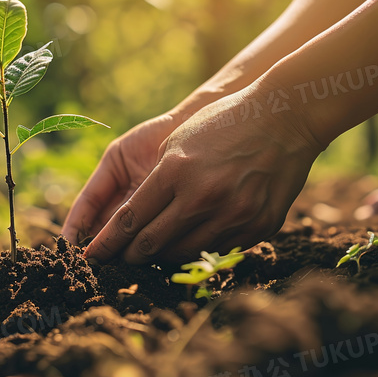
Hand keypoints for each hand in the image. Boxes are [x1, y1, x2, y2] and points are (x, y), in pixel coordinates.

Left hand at [84, 89, 321, 263]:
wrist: (284, 117)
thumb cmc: (223, 123)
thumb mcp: (178, 140)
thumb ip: (156, 181)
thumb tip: (133, 219)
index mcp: (175, 172)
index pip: (129, 220)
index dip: (107, 243)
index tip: (93, 254)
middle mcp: (201, 198)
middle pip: (151, 244)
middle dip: (129, 256)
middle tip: (120, 259)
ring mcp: (232, 215)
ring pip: (183, 253)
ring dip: (162, 256)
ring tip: (153, 252)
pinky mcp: (257, 227)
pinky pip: (218, 250)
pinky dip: (199, 249)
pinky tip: (191, 241)